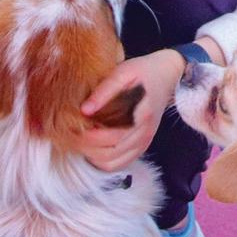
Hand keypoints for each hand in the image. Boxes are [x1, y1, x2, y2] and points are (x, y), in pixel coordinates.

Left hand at [78, 49, 185, 170]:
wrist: (166, 76)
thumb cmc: (142, 72)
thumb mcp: (123, 72)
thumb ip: (104, 90)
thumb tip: (83, 110)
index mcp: (141, 115)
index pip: (110, 138)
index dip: (87, 138)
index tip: (71, 128)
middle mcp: (144, 133)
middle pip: (109, 154)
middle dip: (85, 148)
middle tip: (69, 135)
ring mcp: (144, 143)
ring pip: (112, 163)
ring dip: (92, 157)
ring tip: (79, 141)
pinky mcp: (141, 147)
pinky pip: (119, 164)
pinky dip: (102, 161)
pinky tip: (92, 148)